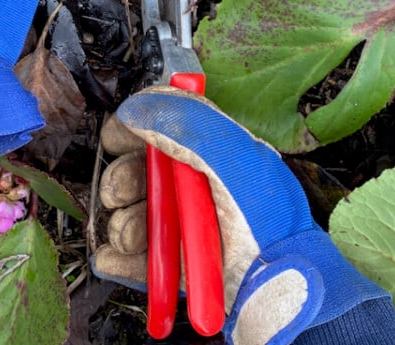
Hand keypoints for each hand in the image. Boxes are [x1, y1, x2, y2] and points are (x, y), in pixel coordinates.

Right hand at [94, 87, 394, 344]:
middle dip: (121, 181)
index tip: (119, 138)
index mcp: (209, 154)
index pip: (157, 129)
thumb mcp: (234, 157)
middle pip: (134, 173)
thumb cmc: (268, 221)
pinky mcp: (169, 269)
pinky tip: (120, 257)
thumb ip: (187, 124)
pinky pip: (124, 260)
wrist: (279, 288)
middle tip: (123, 192)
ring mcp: (179, 230)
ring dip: (121, 223)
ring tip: (134, 236)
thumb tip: (136, 107)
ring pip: (125, 216)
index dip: (132, 130)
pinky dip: (115, 258)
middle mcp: (191, 190)